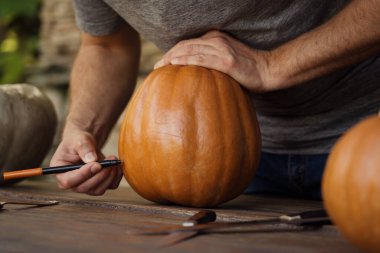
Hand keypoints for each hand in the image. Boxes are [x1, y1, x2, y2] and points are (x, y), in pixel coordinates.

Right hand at [50, 124, 122, 195]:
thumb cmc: (78, 140)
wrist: (86, 143)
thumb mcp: (79, 139)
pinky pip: (109, 186)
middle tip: (110, 161)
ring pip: (98, 190)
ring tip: (113, 158)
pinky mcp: (98, 185)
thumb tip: (92, 160)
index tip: (97, 164)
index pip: (68, 181)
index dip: (83, 175)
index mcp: (60, 172)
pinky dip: (116, 177)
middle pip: (84, 188)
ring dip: (109, 176)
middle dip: (99, 175)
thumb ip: (84, 148)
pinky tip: (117, 165)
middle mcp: (71, 183)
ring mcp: (85, 186)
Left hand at [154, 30, 274, 91]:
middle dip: (168, 55)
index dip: (173, 52)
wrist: (268, 71)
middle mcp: (216, 41)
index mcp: (215, 39)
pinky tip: (175, 65)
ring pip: (190, 49)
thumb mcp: (227, 61)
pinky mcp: (226, 61)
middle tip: (156, 67)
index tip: (162, 63)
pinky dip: (186, 60)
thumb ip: (211, 62)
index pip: (188, 43)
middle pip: (185, 45)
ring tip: (160, 67)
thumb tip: (196, 76)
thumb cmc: (248, 71)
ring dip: (172, 58)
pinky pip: (201, 59)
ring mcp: (221, 49)